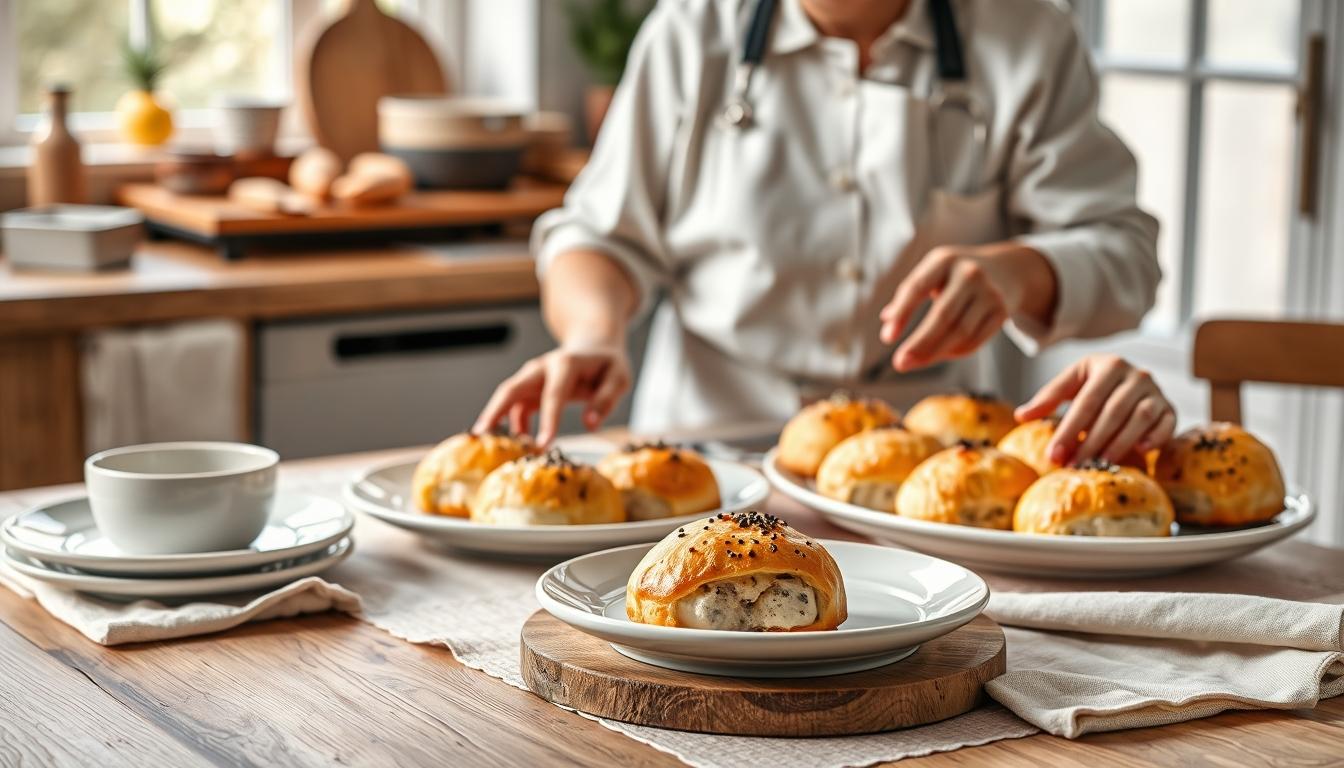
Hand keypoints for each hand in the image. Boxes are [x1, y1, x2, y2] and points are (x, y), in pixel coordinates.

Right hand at [473, 342, 630, 445]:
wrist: (594, 347)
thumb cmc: (607, 365)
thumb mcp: (618, 378)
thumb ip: (605, 400)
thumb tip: (590, 424)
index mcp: (566, 364)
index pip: (554, 395)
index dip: (548, 420)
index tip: (543, 444)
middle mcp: (542, 368)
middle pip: (512, 389)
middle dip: (496, 411)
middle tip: (482, 436)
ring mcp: (532, 377)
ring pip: (507, 398)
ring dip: (498, 422)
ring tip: (494, 449)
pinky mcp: (530, 389)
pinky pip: (515, 408)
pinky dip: (512, 426)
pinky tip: (518, 446)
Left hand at [879, 243, 1055, 371]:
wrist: (1007, 269)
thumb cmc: (956, 274)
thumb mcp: (933, 271)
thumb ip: (909, 293)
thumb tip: (886, 321)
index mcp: (944, 259)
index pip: (917, 287)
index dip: (901, 313)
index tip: (887, 338)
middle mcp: (969, 274)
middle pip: (943, 315)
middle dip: (919, 343)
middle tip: (900, 363)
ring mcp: (989, 293)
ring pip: (960, 332)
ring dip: (934, 353)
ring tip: (914, 363)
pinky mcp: (1001, 313)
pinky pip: (974, 340)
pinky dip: (954, 352)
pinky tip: (938, 355)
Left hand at [1016, 355, 1175, 465]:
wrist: (1131, 380)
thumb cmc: (1095, 385)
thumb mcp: (1072, 383)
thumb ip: (1048, 398)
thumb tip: (1020, 416)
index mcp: (1108, 365)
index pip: (1085, 401)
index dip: (1068, 430)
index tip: (1053, 455)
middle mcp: (1136, 375)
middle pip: (1111, 412)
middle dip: (1090, 442)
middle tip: (1073, 466)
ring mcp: (1156, 391)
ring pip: (1139, 419)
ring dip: (1119, 444)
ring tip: (1099, 465)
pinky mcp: (1171, 408)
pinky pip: (1168, 424)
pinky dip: (1156, 438)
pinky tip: (1140, 452)